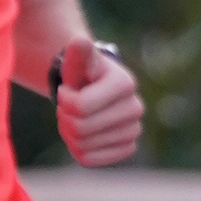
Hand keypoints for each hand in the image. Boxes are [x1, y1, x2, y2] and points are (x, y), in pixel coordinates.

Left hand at [56, 33, 143, 166]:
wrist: (92, 90)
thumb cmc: (82, 74)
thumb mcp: (78, 61)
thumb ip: (77, 53)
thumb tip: (80, 41)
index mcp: (125, 84)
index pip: (80, 107)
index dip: (64, 100)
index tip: (67, 91)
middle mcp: (136, 108)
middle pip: (80, 128)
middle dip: (65, 117)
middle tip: (68, 107)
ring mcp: (134, 131)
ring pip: (82, 145)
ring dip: (69, 133)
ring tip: (75, 117)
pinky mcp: (127, 148)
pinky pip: (89, 159)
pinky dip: (77, 149)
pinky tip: (83, 134)